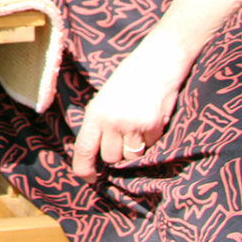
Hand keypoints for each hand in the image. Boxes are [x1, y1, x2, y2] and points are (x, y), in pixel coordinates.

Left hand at [71, 34, 190, 181]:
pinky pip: (150, 147)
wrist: (157, 62)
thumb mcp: (105, 99)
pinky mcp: (154, 128)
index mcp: (95, 113)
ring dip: (134, 149)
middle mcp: (112, 122)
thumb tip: (98, 154)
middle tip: (123, 135)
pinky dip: (151, 140)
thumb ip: (100, 124)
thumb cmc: (129, 80)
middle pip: (111, 159)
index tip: (90, 178)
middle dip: (116, 154)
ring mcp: (133, 126)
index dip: (85, 169)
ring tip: (137, 126)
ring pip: (131, 156)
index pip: (84, 150)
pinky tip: (151, 120)